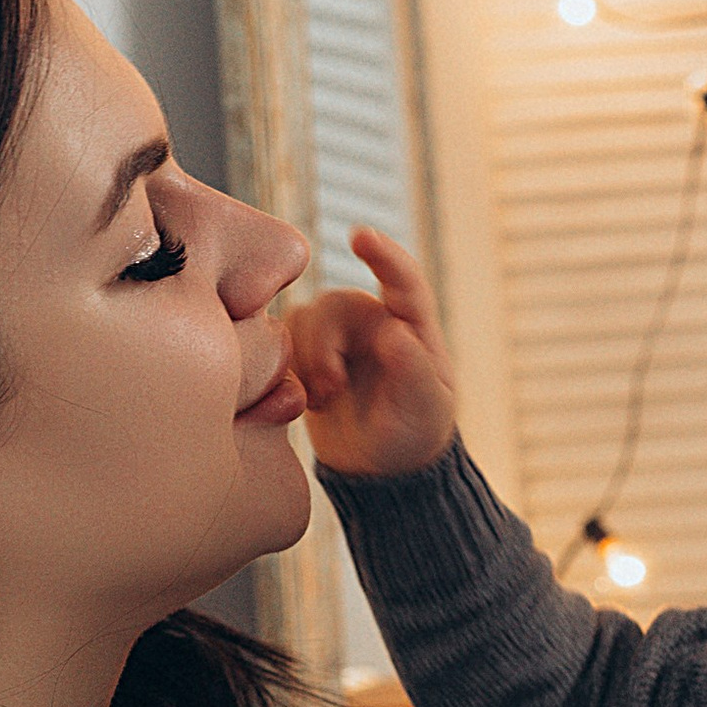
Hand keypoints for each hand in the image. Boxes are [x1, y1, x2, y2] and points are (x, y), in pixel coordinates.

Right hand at [287, 228, 458, 480]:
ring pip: (302, 319)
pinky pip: (281, 341)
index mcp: (410, 325)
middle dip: (324, 344)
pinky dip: (286, 368)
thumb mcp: (425, 408)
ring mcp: (337, 337)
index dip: (383, 254)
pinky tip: (301, 399)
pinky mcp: (307, 356)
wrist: (381, 470)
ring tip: (321, 400)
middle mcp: (371, 322)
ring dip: (304, 358)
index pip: (402, 279)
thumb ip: (414, 370)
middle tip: (330, 390)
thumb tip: (394, 332)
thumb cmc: (414, 435)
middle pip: (334, 303)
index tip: (360, 236)